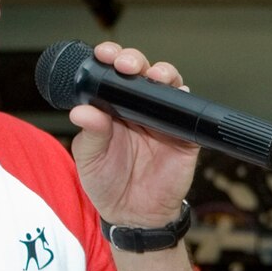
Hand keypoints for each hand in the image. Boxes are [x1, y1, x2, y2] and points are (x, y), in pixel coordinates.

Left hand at [68, 40, 197, 228]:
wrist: (134, 216)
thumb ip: (90, 134)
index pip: (112, 74)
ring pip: (168, 84)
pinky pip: (189, 112)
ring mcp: (163, 119)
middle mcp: (139, 108)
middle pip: (141, 71)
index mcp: (113, 107)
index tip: (103, 54)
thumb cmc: (108, 184)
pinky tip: (177, 96)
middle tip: (125, 64)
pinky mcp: (184, 136)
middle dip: (134, 60)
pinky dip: (184, 101)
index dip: (110, 58)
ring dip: (163, 73)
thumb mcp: (90, 159)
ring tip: (154, 76)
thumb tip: (82, 110)